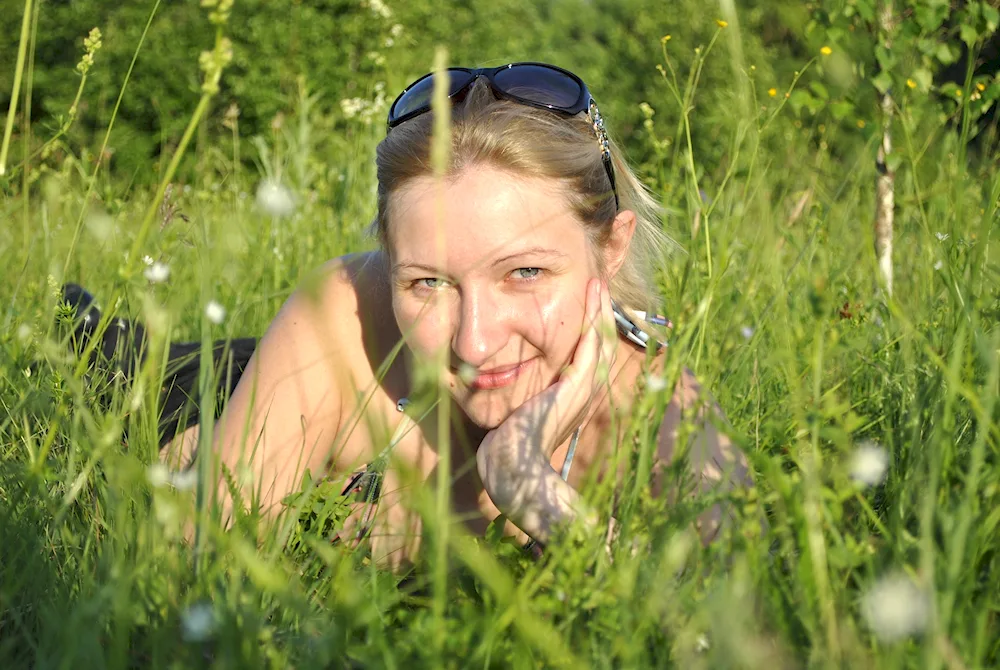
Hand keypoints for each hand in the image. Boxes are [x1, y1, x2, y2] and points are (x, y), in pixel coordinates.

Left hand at [476, 277, 616, 544]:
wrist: (511, 473)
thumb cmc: (504, 449)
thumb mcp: (511, 413)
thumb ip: (512, 395)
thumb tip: (491, 376)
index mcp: (570, 399)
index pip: (586, 356)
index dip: (586, 329)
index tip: (581, 303)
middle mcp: (582, 396)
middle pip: (600, 346)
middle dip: (599, 315)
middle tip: (596, 285)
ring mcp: (581, 394)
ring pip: (600, 344)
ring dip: (600, 312)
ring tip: (597, 285)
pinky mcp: (573, 391)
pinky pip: (591, 351)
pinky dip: (594, 324)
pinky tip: (593, 304)